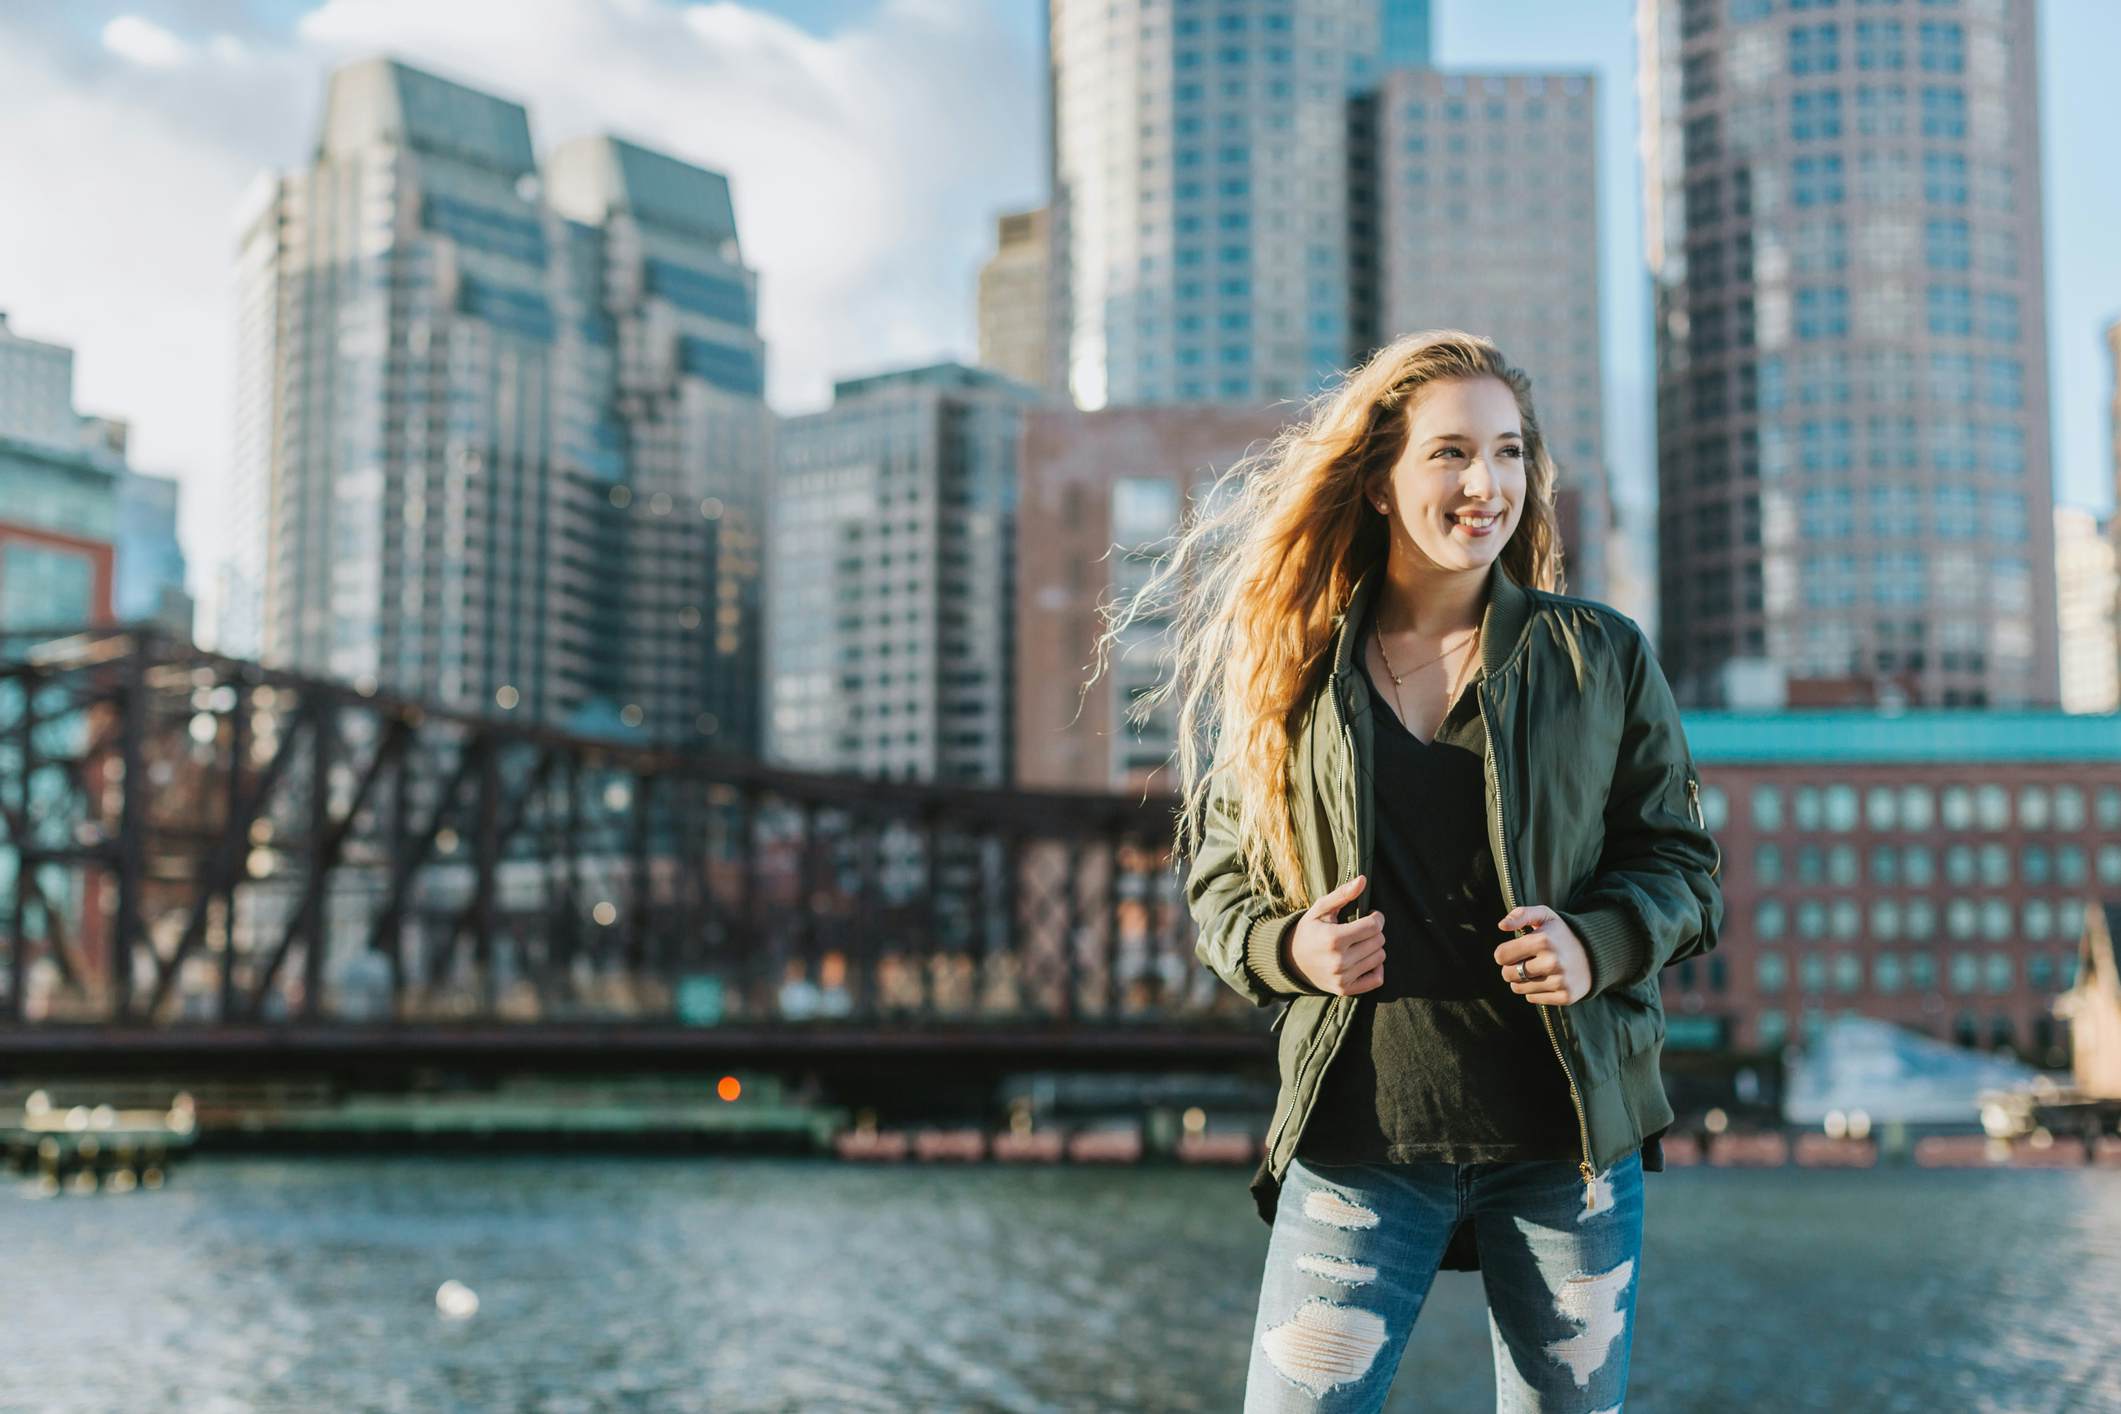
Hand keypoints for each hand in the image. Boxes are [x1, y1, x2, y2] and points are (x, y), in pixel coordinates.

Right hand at [1288, 874, 1385, 995]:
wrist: (1291, 960)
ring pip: (1380, 958)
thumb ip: (1342, 894)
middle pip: (1379, 941)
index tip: (1371, 915)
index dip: (1377, 917)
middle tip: (1362, 929)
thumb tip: (1363, 879)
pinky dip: (1376, 968)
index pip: (1374, 926)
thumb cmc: (1309, 930)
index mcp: (1333, 939)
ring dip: (1374, 948)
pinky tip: (1365, 959)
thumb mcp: (1320, 909)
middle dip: (1375, 932)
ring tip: (1360, 943)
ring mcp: (1342, 978)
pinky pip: (1377, 979)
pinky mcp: (1345, 990)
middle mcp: (1339, 961)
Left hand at [1493, 904, 1590, 1004]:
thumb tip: (1502, 925)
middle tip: (1524, 961)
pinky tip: (1546, 980)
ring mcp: (1560, 981)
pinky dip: (1534, 991)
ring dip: (1522, 980)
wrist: (1594, 954)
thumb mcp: (1544, 916)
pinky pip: (1532, 999)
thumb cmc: (1560, 934)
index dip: (1503, 953)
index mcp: (1543, 940)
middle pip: (1507, 974)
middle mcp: (1552, 962)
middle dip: (1511, 967)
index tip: (1513, 951)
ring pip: (1518, 988)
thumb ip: (1520, 914)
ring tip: (1536, 970)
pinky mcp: (1565, 997)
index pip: (1501, 955)